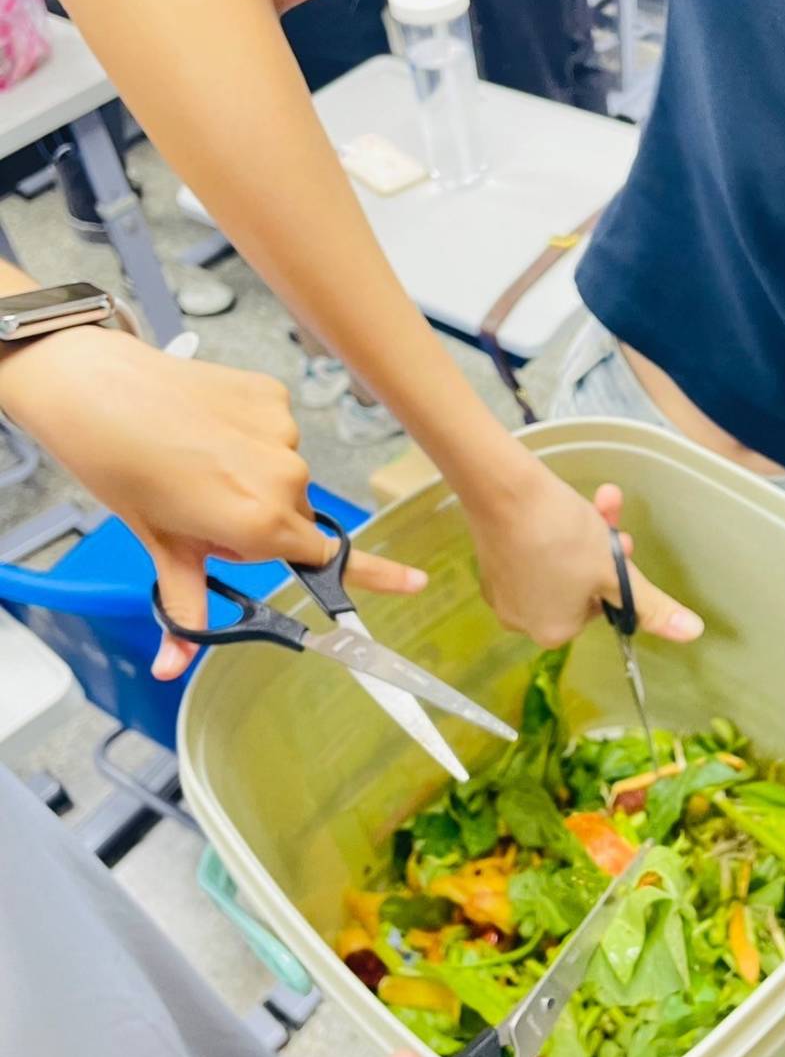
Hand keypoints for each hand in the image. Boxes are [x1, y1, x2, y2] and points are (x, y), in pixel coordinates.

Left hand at [0, 328, 423, 676]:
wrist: (95, 390)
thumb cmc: (121, 467)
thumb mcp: (158, 544)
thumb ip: (184, 605)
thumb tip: (169, 666)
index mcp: (260, 524)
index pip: (329, 558)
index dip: (375, 577)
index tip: (417, 584)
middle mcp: (284, 478)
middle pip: (295, 517)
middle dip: (261, 523)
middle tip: (202, 507)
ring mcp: (282, 432)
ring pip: (284, 473)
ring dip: (254, 477)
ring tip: (198, 461)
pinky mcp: (274, 395)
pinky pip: (276, 430)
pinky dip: (249, 434)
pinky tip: (210, 427)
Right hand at [466, 466, 703, 647]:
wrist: (504, 492)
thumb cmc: (563, 537)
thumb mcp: (616, 572)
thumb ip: (652, 606)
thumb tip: (694, 633)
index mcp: (554, 633)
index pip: (597, 607)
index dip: (610, 574)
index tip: (616, 546)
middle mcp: (523, 621)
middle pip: (578, 586)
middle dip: (599, 550)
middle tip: (606, 520)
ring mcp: (502, 593)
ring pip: (556, 565)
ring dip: (582, 534)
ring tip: (596, 501)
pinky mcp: (489, 563)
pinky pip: (528, 555)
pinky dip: (546, 533)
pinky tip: (554, 505)